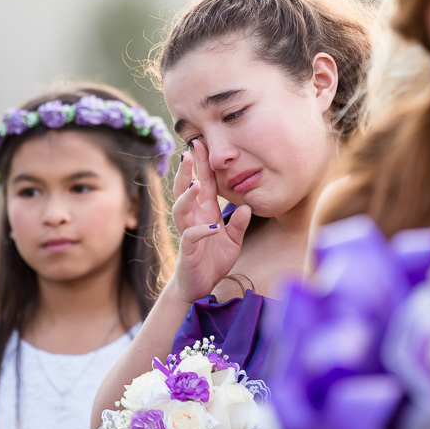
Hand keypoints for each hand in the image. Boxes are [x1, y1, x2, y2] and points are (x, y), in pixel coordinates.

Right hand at [168, 140, 251, 304]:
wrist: (199, 285)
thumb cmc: (213, 260)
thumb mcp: (233, 240)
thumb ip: (240, 224)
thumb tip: (248, 207)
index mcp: (205, 212)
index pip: (204, 183)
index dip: (202, 164)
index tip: (200, 143)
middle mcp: (194, 218)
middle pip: (186, 189)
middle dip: (186, 171)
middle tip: (188, 152)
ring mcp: (188, 231)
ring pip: (181, 208)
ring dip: (187, 195)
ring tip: (195, 183)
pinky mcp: (188, 249)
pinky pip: (191, 236)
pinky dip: (200, 231)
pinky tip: (211, 227)